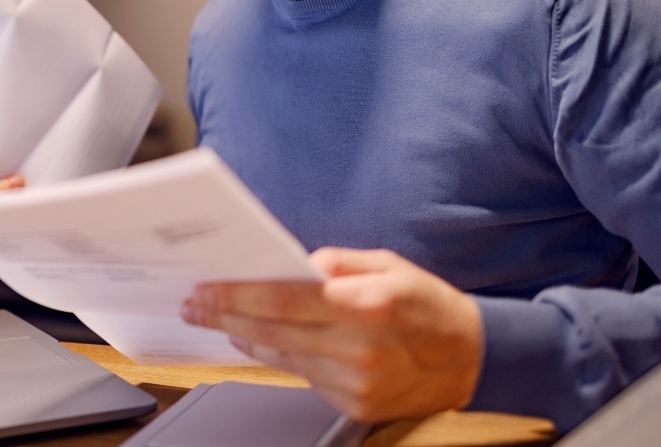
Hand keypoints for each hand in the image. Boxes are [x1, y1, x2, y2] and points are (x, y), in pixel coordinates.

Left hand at [181, 247, 481, 421]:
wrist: (474, 360)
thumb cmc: (428, 305)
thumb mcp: (388, 265)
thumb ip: (335, 263)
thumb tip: (289, 264)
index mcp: (367, 305)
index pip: (284, 299)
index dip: (237, 295)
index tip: (205, 290)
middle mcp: (360, 348)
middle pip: (273, 330)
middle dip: (226, 315)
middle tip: (194, 305)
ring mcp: (357, 382)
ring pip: (282, 356)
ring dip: (245, 336)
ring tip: (220, 319)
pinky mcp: (356, 404)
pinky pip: (303, 377)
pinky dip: (279, 357)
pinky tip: (260, 340)